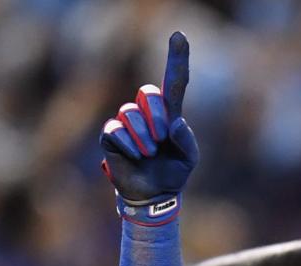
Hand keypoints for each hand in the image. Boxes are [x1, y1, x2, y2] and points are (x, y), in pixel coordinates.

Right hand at [100, 31, 198, 210]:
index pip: (174, 81)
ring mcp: (127, 122)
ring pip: (131, 112)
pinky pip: (116, 129)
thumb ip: (187, 141)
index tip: (179, 35)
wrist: (153, 195)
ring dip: (145, 136)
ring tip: (150, 153)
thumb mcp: (189, 159)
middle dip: (156, 116)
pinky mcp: (111, 135)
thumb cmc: (172, 173)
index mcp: (170, 114)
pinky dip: (129, 144)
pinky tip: (136, 155)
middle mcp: (147, 113)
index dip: (176, 59)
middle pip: (148, 93)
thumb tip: (175, 123)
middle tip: (162, 139)